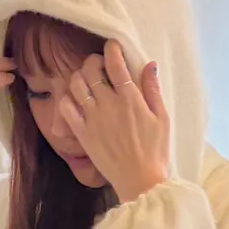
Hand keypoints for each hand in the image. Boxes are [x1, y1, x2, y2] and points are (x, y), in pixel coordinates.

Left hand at [60, 41, 169, 203]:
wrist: (140, 181)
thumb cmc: (156, 151)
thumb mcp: (162, 118)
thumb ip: (153, 90)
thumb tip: (149, 64)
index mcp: (131, 99)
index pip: (115, 63)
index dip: (112, 49)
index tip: (112, 47)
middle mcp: (109, 105)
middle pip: (91, 69)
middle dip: (93, 61)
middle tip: (99, 67)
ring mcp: (93, 119)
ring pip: (76, 84)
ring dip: (80, 78)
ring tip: (88, 83)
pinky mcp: (83, 133)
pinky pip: (66, 108)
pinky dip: (67, 99)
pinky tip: (77, 102)